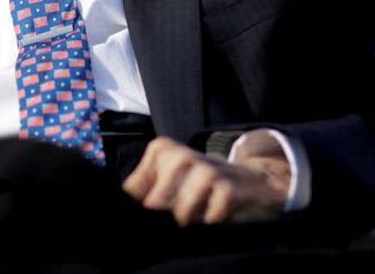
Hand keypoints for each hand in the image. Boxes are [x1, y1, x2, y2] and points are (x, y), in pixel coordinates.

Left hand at [122, 136, 289, 225]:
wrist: (252, 181)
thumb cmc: (202, 182)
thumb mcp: (170, 179)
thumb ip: (143, 188)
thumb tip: (121, 204)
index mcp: (162, 151)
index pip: (134, 189)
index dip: (138, 208)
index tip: (146, 215)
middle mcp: (181, 156)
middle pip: (155, 203)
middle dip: (163, 216)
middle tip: (176, 217)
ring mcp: (207, 170)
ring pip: (182, 211)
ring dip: (188, 220)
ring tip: (195, 217)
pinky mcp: (229, 188)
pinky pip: (209, 218)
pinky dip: (210, 223)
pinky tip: (215, 215)